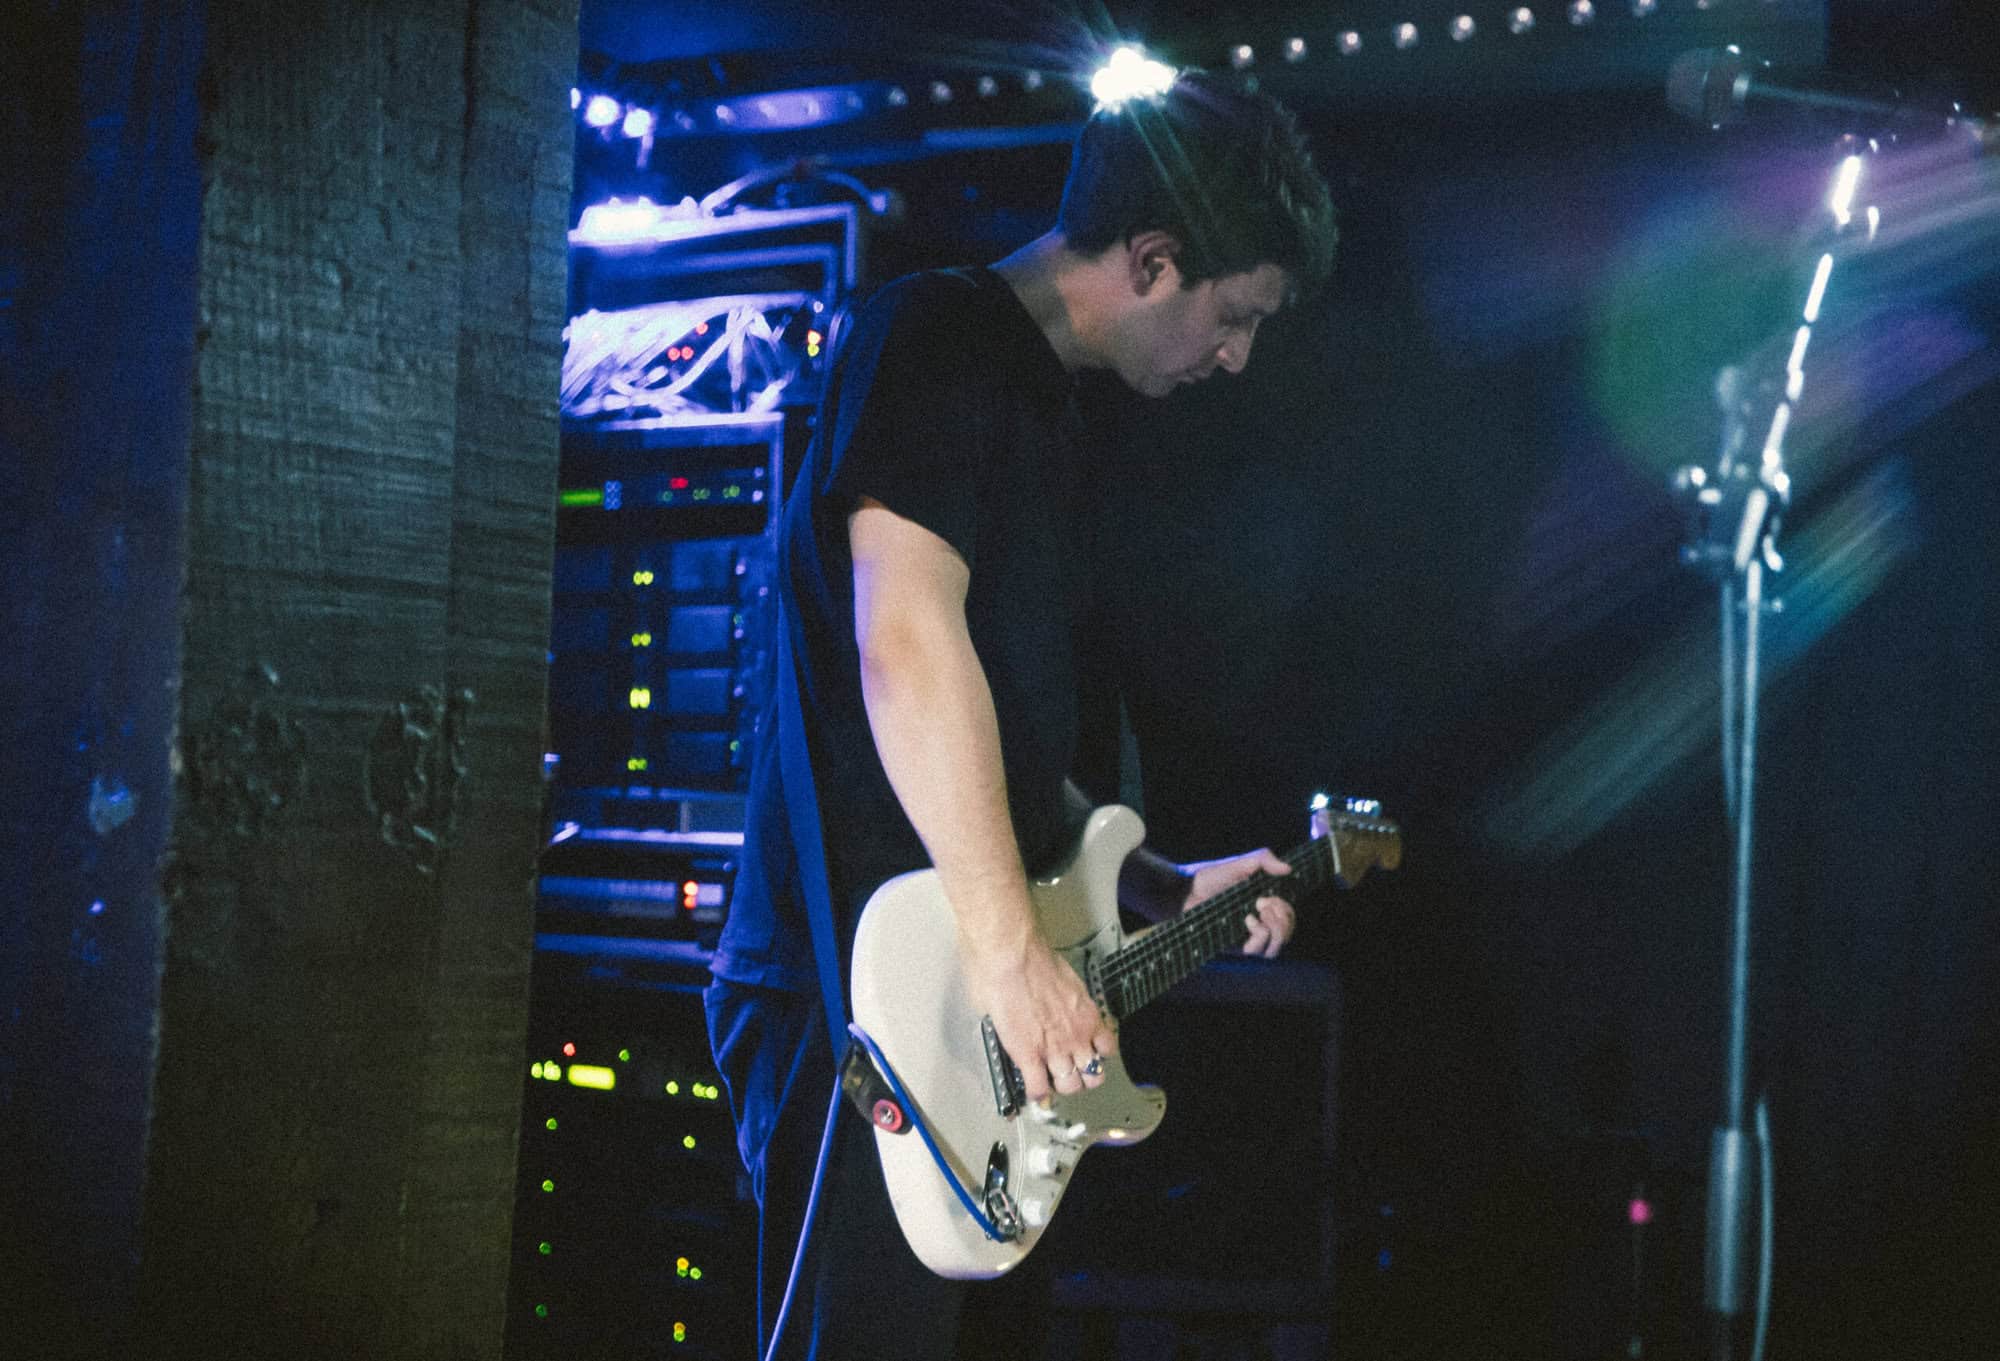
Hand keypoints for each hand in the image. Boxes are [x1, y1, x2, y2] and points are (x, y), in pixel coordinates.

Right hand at [961, 931, 1116, 1104]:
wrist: (1012, 954)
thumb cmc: (1032, 956)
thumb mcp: (1062, 978)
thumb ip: (1061, 998)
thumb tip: (1050, 1001)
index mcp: (1087, 1014)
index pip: (1106, 1049)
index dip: (1095, 1055)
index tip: (1086, 1053)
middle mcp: (1076, 1035)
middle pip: (1093, 1075)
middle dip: (1083, 1076)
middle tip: (1070, 1071)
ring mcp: (1054, 1049)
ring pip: (1069, 1086)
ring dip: (1060, 1086)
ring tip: (1049, 1081)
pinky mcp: (1028, 1055)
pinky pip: (1037, 1088)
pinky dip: (1035, 1092)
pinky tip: (1030, 1086)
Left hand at [1182, 848, 1294, 957]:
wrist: (1184, 892)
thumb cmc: (1208, 878)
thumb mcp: (1239, 863)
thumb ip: (1264, 860)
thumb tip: (1288, 869)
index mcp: (1261, 908)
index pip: (1287, 918)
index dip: (1287, 910)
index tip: (1272, 897)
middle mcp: (1256, 925)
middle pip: (1286, 934)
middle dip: (1285, 919)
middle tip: (1265, 903)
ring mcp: (1245, 938)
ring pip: (1275, 948)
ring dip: (1277, 930)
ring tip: (1260, 911)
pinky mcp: (1234, 948)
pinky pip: (1258, 952)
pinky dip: (1260, 935)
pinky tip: (1248, 919)